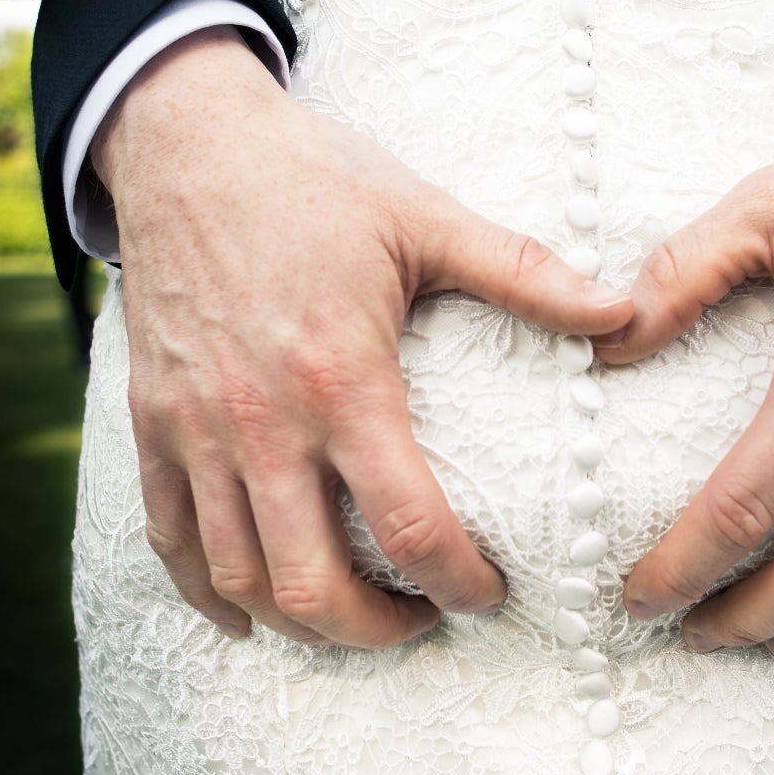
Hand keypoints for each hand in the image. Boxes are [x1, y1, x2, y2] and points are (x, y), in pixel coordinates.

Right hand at [94, 29, 632, 646]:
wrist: (187, 141)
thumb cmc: (313, 178)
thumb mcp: (424, 216)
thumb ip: (525, 273)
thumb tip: (624, 313)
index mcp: (340, 379)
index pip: (408, 527)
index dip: (460, 584)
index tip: (490, 594)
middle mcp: (260, 422)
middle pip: (313, 586)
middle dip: (378, 633)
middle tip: (423, 621)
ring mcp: (195, 430)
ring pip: (238, 580)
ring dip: (301, 624)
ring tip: (355, 616)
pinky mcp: (150, 423)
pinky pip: (169, 540)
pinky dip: (210, 594)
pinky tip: (251, 611)